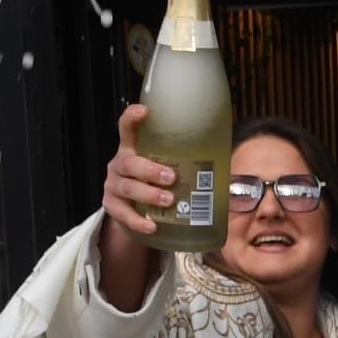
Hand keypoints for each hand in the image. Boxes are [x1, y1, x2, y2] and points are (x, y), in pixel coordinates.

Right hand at [101, 104, 177, 241]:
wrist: (132, 214)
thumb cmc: (154, 186)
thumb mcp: (163, 170)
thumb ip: (182, 166)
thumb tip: (226, 172)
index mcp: (132, 149)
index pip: (126, 128)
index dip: (132, 118)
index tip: (145, 111)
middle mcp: (120, 165)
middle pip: (128, 162)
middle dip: (150, 169)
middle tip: (171, 177)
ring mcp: (113, 186)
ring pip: (128, 187)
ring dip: (149, 194)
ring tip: (169, 200)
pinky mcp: (112, 207)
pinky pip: (123, 214)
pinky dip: (138, 221)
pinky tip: (152, 225)